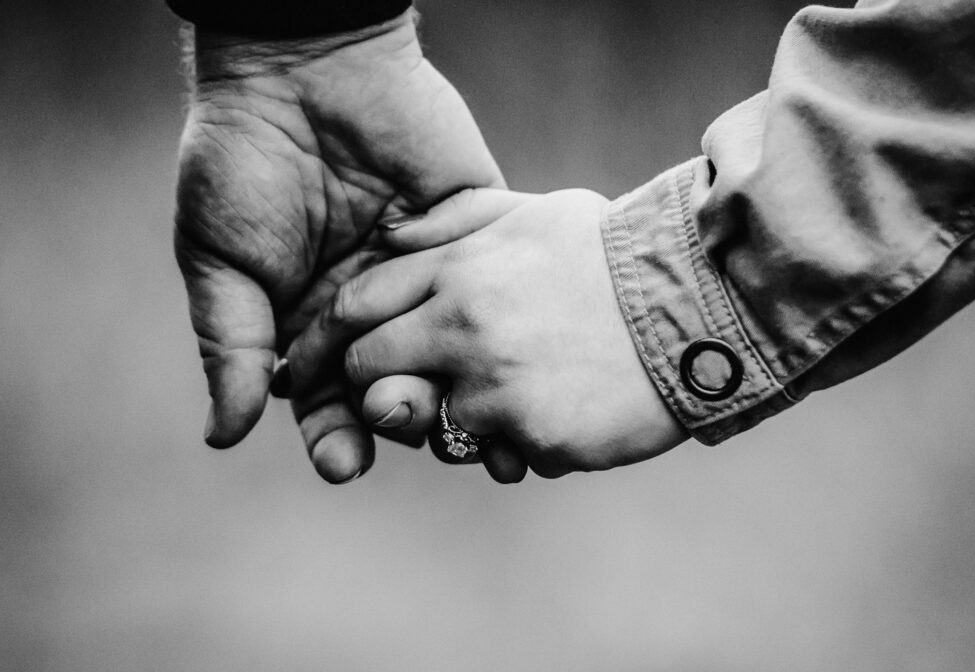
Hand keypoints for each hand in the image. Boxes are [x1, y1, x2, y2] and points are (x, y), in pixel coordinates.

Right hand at [173, 10, 502, 481]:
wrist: (304, 65)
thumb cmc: (243, 160)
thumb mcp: (220, 258)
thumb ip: (230, 346)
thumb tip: (224, 436)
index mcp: (314, 319)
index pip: (330, 399)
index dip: (337, 435)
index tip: (344, 464)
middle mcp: (377, 306)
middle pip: (403, 387)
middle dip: (413, 422)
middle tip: (427, 439)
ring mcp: (430, 272)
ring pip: (460, 354)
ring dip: (478, 399)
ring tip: (494, 440)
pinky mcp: (475, 232)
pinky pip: (500, 291)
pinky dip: (513, 331)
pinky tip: (527, 373)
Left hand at [282, 189, 688, 480]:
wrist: (699, 301)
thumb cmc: (614, 253)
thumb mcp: (531, 214)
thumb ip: (453, 221)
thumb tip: (388, 239)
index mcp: (458, 269)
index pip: (357, 305)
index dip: (328, 335)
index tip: (320, 357)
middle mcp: (463, 328)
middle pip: (371, 373)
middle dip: (373, 388)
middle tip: (396, 395)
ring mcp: (496, 388)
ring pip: (439, 427)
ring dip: (469, 420)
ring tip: (531, 390)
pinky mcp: (535, 437)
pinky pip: (505, 456)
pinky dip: (527, 442)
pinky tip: (573, 408)